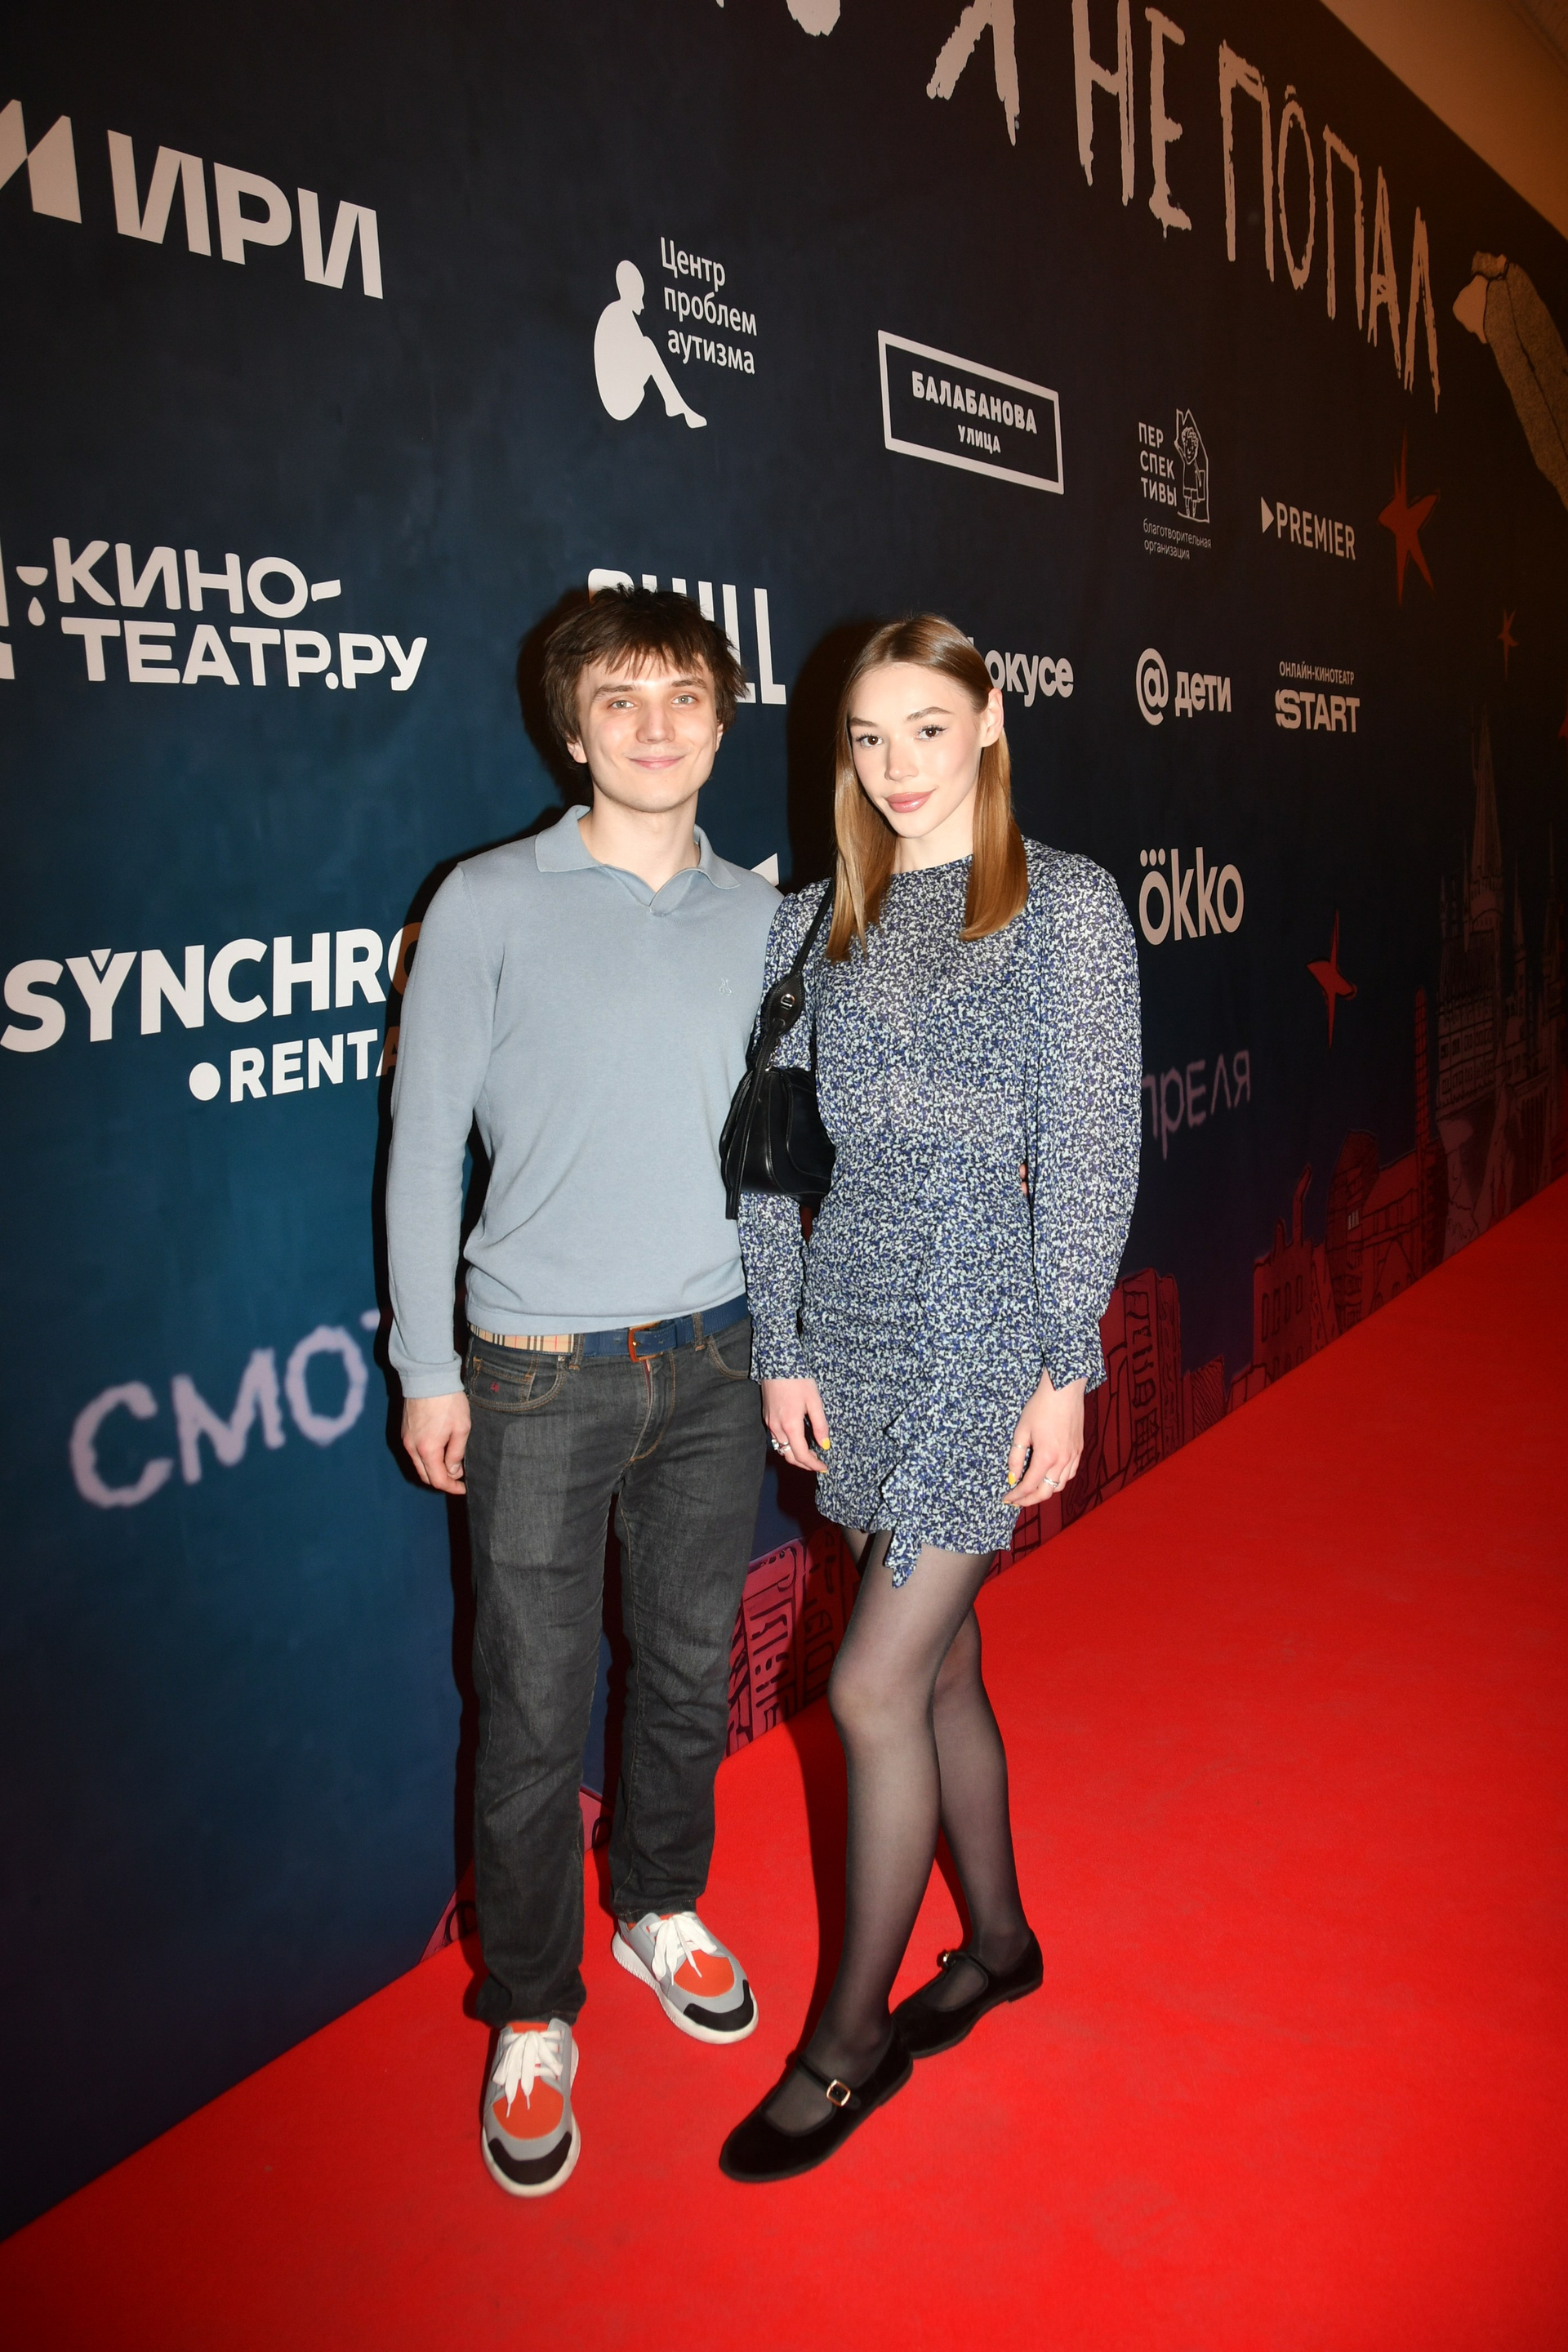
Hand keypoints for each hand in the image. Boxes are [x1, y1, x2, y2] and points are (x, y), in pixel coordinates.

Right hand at [402, 1391, 470, 1493]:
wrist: (427, 1376)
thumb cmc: (448, 1401)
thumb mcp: (461, 1428)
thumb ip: (456, 1453)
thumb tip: (453, 1471)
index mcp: (427, 1450)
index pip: (438, 1480)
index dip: (452, 1487)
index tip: (463, 1487)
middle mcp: (412, 1448)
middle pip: (425, 1476)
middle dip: (442, 1480)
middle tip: (458, 1477)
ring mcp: (406, 1439)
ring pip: (419, 1465)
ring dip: (433, 1469)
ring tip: (450, 1464)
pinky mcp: (404, 1431)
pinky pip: (414, 1453)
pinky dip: (426, 1458)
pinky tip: (439, 1451)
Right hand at [760, 1376, 831, 1471]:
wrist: (777, 1362)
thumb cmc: (798, 1379)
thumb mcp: (814, 1401)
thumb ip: (820, 1425)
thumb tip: (825, 1445)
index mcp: (790, 1425)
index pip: (801, 1455)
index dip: (813, 1465)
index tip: (824, 1468)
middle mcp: (776, 1428)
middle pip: (789, 1456)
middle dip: (804, 1464)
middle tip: (818, 1464)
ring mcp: (769, 1423)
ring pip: (781, 1448)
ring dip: (795, 1454)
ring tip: (810, 1453)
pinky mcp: (766, 1417)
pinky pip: (776, 1438)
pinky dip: (787, 1444)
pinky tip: (797, 1439)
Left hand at [1004, 1372, 1083, 1505]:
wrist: (1064, 1389)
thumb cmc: (1040, 1407)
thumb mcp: (1021, 1431)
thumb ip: (1016, 1457)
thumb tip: (1012, 1476)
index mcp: (1046, 1457)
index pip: (1030, 1486)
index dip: (1017, 1495)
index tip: (1007, 1498)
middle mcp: (1062, 1461)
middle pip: (1047, 1492)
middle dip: (1030, 1500)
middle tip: (1017, 1500)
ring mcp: (1073, 1456)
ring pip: (1060, 1485)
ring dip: (1045, 1492)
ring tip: (1031, 1490)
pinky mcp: (1079, 1450)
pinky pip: (1070, 1474)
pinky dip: (1058, 1481)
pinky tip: (1049, 1477)